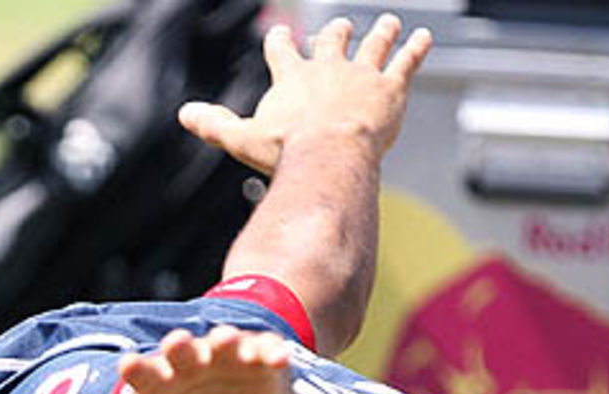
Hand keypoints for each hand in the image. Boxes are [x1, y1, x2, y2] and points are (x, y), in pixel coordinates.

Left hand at [47, 326, 293, 393]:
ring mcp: (223, 360)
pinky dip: (271, 353)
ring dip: (224, 342)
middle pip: (182, 351)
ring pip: (222, 345)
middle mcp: (188, 363)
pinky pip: (264, 353)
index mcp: (157, 380)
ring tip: (226, 342)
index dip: (138, 368)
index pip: (142, 371)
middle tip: (177, 343)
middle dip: (180, 347)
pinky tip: (278, 358)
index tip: (129, 365)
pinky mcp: (257, 364)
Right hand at [178, 15, 432, 175]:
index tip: (279, 35)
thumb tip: (184, 114)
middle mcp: (328, 68)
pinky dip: (416, 48)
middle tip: (339, 27)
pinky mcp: (390, 88)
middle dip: (335, 35)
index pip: (283, 52)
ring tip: (389, 23)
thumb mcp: (242, 139)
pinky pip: (406, 62)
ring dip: (382, 33)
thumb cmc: (286, 151)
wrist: (329, 154)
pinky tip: (424, 37)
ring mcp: (361, 75)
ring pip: (374, 45)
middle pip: (332, 42)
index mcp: (293, 78)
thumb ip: (215, 125)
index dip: (280, 44)